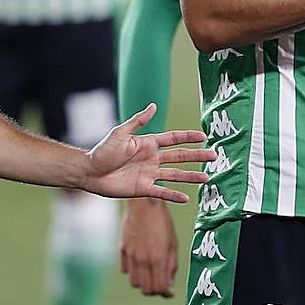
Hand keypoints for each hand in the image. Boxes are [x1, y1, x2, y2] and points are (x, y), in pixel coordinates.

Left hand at [84, 103, 213, 201]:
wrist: (90, 172)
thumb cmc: (102, 151)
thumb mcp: (120, 132)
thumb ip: (138, 121)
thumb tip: (153, 106)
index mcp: (148, 143)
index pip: (173, 139)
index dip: (188, 137)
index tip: (204, 136)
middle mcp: (152, 158)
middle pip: (180, 157)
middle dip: (197, 156)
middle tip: (214, 156)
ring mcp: (149, 174)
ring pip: (175, 175)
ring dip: (191, 177)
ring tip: (207, 178)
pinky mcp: (143, 188)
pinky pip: (162, 192)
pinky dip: (173, 194)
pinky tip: (187, 197)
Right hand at [120, 197, 178, 296]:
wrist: (143, 204)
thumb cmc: (162, 222)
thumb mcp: (172, 243)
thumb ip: (171, 265)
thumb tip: (168, 285)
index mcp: (158, 259)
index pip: (159, 288)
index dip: (166, 293)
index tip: (170, 292)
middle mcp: (143, 261)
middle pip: (146, 289)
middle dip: (155, 290)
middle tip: (161, 285)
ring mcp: (131, 256)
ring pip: (134, 282)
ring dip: (143, 283)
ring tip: (151, 275)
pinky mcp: (123, 250)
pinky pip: (125, 270)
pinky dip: (133, 272)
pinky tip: (140, 264)